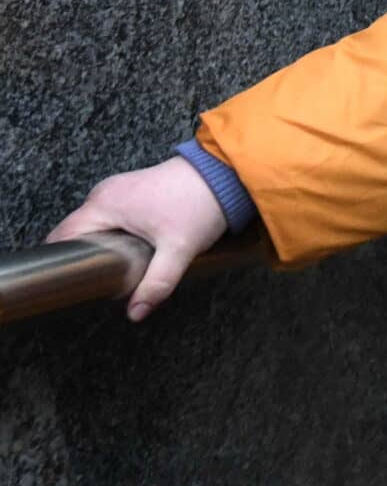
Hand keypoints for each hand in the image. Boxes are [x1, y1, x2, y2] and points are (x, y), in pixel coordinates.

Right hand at [47, 157, 227, 321]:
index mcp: (104, 204)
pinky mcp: (134, 192)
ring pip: (96, 226)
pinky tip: (130, 250)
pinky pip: (112, 217)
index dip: (62, 261)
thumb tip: (136, 312)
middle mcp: (104, 194)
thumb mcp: (178, 250)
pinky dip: (115, 234)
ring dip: (101, 246)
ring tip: (114, 269)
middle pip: (77, 232)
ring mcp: (118, 190)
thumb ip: (156, 283)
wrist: (225, 173)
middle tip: (97, 282)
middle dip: (84, 257)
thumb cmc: (200, 203)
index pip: (63, 236)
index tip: (70, 282)